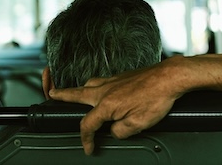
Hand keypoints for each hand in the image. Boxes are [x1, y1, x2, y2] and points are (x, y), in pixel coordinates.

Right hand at [49, 58, 184, 154]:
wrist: (169, 77)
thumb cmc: (156, 97)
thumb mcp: (138, 124)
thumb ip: (120, 131)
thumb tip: (114, 131)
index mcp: (106, 103)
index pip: (87, 125)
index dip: (85, 139)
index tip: (88, 147)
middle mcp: (105, 89)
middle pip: (76, 93)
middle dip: (61, 95)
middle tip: (52, 94)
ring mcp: (113, 80)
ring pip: (88, 85)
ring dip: (77, 90)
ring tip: (71, 94)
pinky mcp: (121, 76)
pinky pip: (101, 81)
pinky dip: (94, 86)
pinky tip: (100, 90)